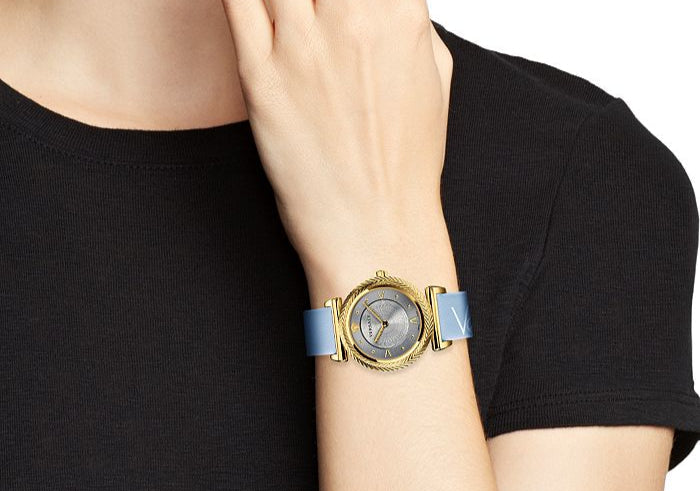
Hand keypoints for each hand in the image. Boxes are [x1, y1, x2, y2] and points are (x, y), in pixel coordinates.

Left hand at [221, 0, 454, 287]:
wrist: (375, 230)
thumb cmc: (405, 168)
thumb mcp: (436, 82)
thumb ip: (412, 24)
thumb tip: (391, 3)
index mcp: (403, 16)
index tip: (334, 5)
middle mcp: (354, 20)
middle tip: (306, 12)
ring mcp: (303, 49)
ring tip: (283, 13)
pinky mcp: (260, 80)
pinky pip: (233, 1)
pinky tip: (245, 5)